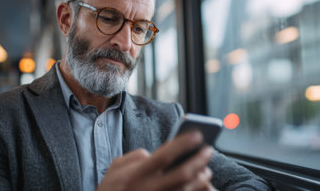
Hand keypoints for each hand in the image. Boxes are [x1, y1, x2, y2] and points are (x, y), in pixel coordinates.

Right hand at [97, 131, 214, 190]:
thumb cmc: (110, 188)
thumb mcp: (116, 168)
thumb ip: (136, 157)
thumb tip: (155, 154)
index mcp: (136, 175)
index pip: (163, 156)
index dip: (182, 144)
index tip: (197, 135)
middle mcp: (148, 189)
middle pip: (181, 174)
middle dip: (198, 161)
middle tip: (208, 150)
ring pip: (186, 190)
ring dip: (201, 179)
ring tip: (206, 169)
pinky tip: (202, 186)